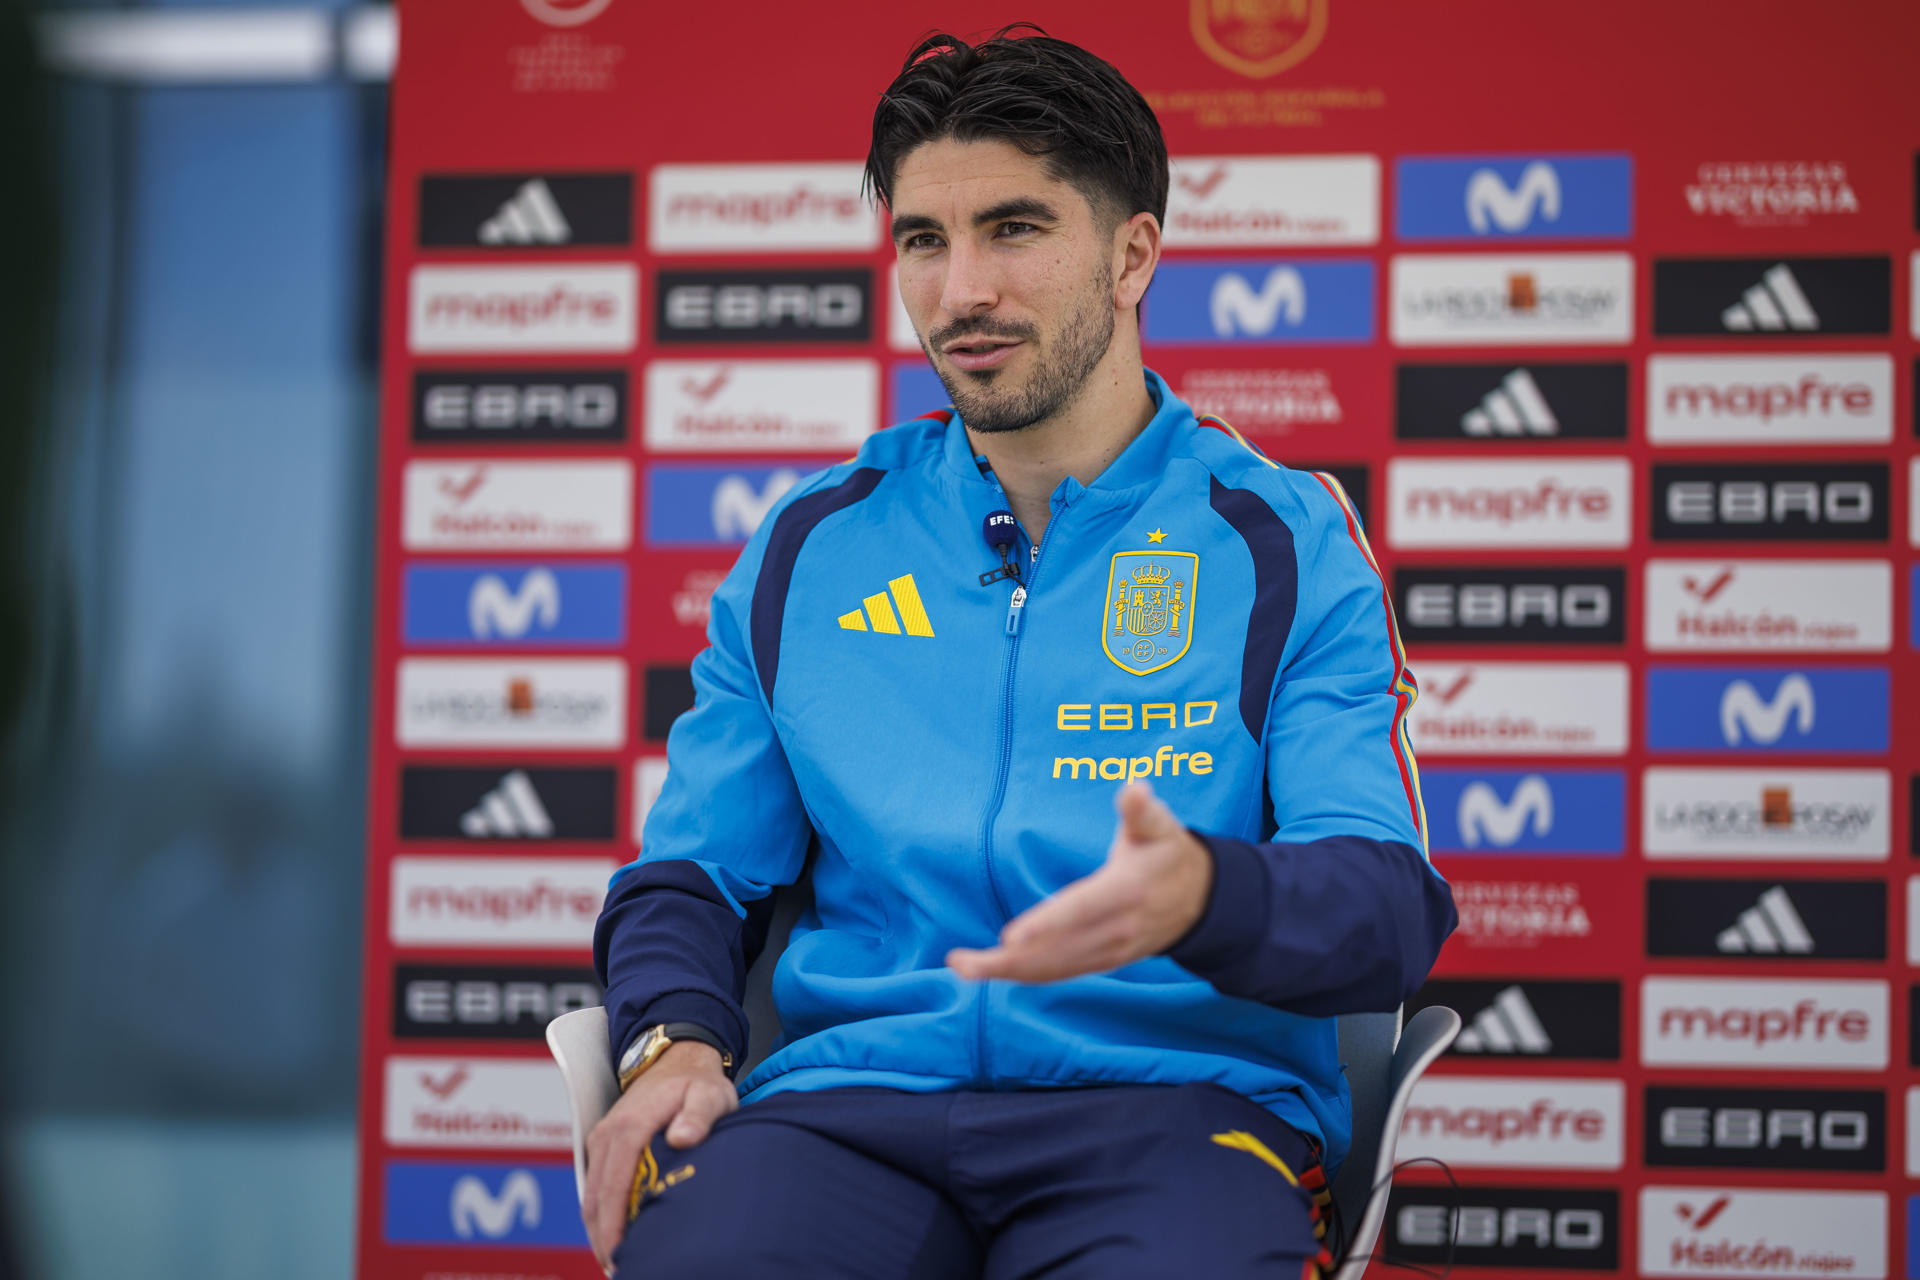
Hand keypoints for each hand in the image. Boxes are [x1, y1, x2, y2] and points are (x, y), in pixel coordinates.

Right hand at [582, 1041, 734, 1272]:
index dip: (614, 1224)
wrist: (677, 1058)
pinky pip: (596, 1184)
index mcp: (630, 1126)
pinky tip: (615, 1235)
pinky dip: (600, 1212)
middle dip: (604, 1238)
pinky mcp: (604, 1143)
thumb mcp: (710, 1095)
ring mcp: (603, 1138)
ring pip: (592, 1194)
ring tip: (617, 1261)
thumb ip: (699, 1116)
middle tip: (621, 1269)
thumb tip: (683, 1138)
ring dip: (599, 1229)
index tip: (620, 1255)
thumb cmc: (698, 1082)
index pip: (614, 1184)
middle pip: (597, 1197)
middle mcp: (609, 1133)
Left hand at [946, 781, 1212, 983]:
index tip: (1009, 937)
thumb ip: (1142, 810)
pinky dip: (1025, 976)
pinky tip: (993, 971)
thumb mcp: (1163, 826)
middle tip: (959, 962)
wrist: (1204, 901)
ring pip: (1054, 969)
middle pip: (1057, 950)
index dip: (1046, 924)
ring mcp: (1111, 951)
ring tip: (961, 966)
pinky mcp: (1105, 961)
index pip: (1080, 911)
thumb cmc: (1170, 853)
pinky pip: (1061, 973)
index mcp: (1126, 891)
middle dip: (1007, 960)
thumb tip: (1135, 787)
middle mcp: (1117, 929)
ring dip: (1007, 972)